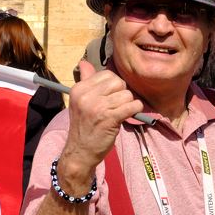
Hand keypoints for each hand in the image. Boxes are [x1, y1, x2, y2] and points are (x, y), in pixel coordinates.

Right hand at [59, 60, 142, 189]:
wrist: (80, 152)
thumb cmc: (84, 126)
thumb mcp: (80, 101)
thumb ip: (85, 81)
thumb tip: (84, 63)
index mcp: (79, 89)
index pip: (106, 74)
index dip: (113, 85)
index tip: (110, 98)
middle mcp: (86, 95)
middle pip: (118, 82)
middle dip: (122, 93)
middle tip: (116, 106)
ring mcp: (98, 107)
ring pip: (127, 94)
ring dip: (128, 104)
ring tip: (119, 113)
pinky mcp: (110, 118)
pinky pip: (132, 106)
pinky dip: (135, 110)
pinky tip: (129, 115)